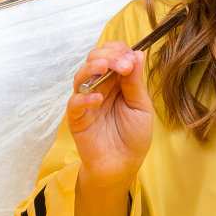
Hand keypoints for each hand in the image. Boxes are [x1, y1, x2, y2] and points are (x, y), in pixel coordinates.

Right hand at [67, 41, 153, 187]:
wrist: (123, 165)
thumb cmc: (134, 136)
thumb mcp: (141, 107)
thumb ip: (136, 82)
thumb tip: (138, 53)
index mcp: (116, 81)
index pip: (112, 54)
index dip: (119, 51)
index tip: (130, 58)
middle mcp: (99, 87)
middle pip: (94, 59)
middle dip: (108, 56)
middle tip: (123, 64)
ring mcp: (86, 102)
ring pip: (80, 76)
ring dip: (91, 68)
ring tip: (104, 68)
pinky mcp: (77, 118)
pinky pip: (74, 104)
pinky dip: (84, 98)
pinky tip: (98, 98)